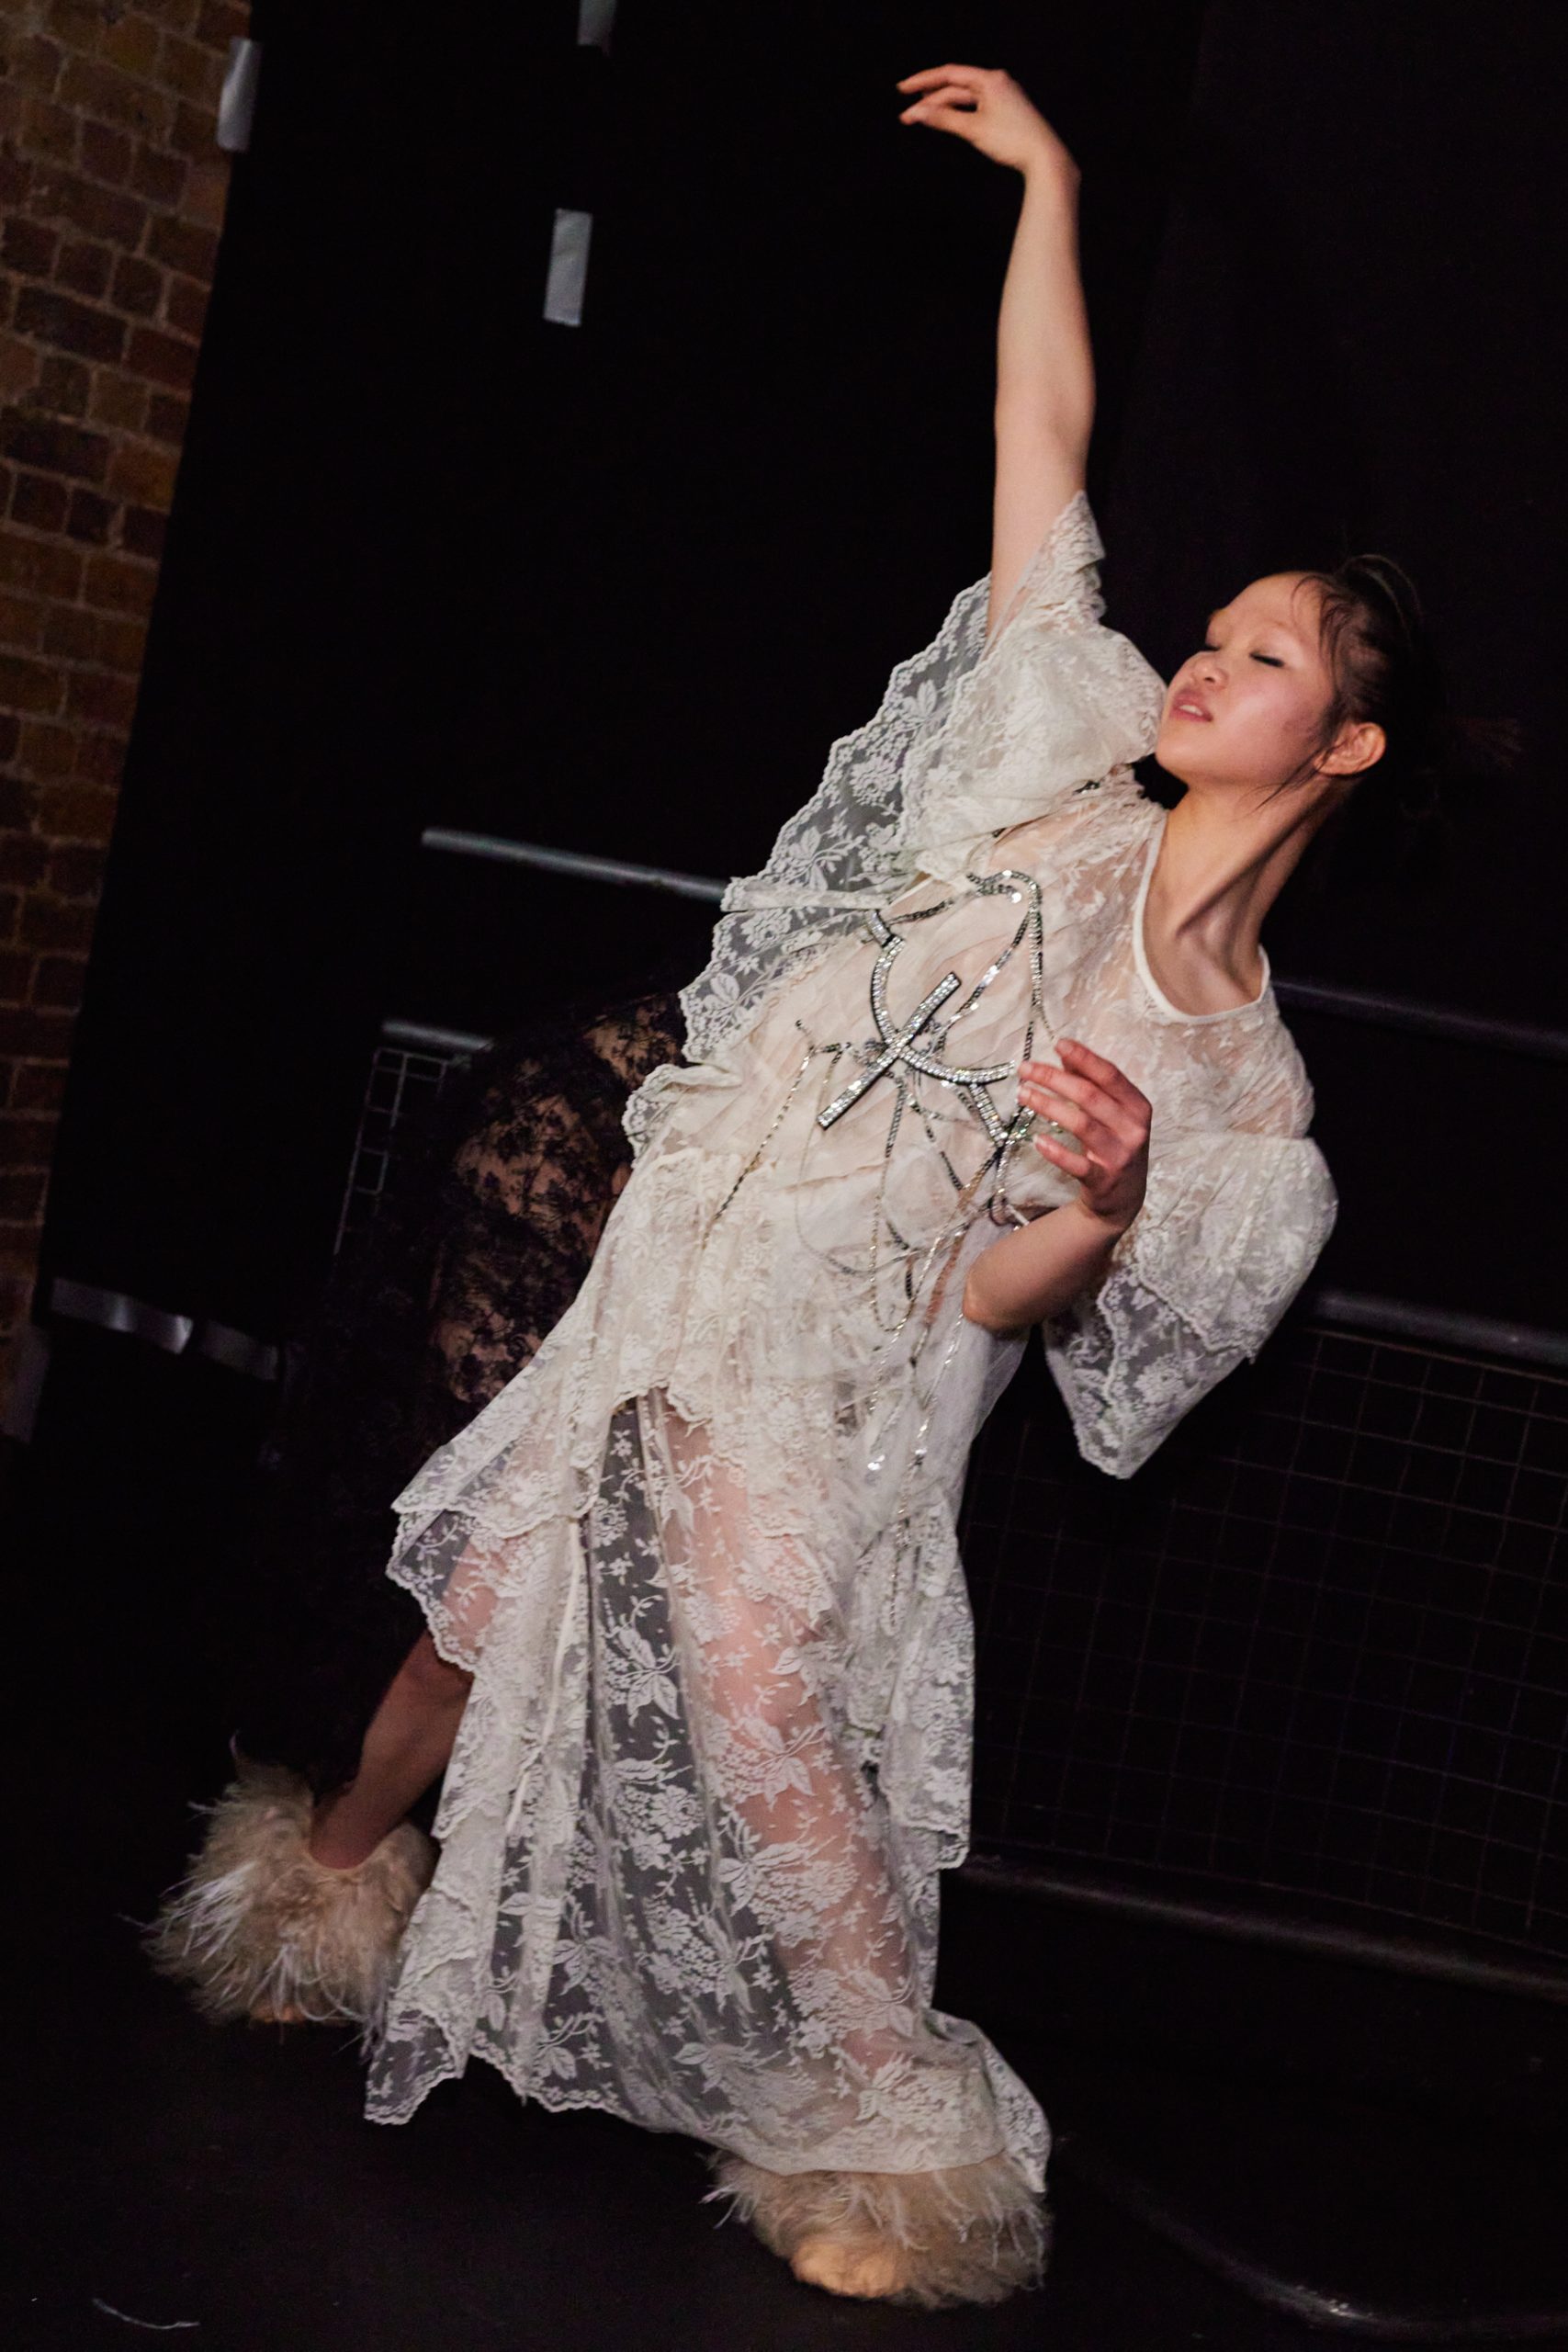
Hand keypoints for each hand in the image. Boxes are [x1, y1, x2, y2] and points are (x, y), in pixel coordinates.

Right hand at [896, 64, 1075, 180]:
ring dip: (942, 108)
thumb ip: (944, 119)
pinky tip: (947, 119)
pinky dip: (958, 114)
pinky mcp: (1004, 113)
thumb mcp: (974, 128)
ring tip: (922, 116)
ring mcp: (1002, 97)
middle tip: (909, 113)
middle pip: (955, 88)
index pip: (949, 73)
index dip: (924, 81)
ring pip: (964, 99)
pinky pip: (974, 108)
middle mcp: (997, 83)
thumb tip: (919, 112)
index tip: (903, 89)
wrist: (1044, 157)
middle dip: (930, 100)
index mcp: (990, 79)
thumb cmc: (1014, 140)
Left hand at [1018, 1038, 1149, 1233]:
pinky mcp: (1104, 1180)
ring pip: (1080, 1124)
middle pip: (1089, 1095)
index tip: (1058, 1044)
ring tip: (1023, 1094)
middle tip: (1025, 1069)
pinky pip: (1077, 1164)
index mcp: (1137, 1106)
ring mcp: (1119, 1155)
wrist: (1125, 1198)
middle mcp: (1133, 1129)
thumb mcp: (1113, 1114)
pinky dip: (1055, 1151)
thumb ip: (1093, 1085)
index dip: (1084, 1058)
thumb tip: (1066, 1056)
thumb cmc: (1115, 1145)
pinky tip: (1036, 1140)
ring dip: (1048, 1105)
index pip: (1109, 1075)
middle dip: (1054, 1078)